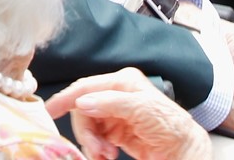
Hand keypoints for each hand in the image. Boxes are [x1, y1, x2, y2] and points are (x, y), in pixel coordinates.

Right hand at [46, 68, 211, 159]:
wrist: (183, 150)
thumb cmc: (170, 125)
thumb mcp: (143, 109)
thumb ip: (112, 103)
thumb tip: (83, 102)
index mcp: (122, 82)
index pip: (86, 87)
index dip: (66, 98)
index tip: (50, 110)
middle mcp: (116, 95)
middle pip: (83, 110)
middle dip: (86, 132)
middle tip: (96, 150)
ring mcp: (114, 114)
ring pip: (87, 127)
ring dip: (92, 144)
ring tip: (105, 155)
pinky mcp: (115, 132)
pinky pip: (95, 139)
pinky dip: (96, 149)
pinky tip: (107, 155)